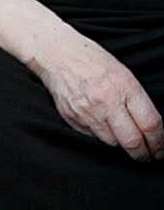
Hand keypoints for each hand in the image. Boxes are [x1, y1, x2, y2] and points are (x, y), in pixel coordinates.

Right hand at [26, 32, 163, 161]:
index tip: (160, 150)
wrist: (56, 54)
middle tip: (147, 156)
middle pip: (131, 141)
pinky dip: (100, 134)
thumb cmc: (92, 60)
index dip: (159, 143)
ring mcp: (87, 111)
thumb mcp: (124, 74)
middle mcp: (106, 101)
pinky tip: (100, 123)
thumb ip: (136, 101)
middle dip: (143, 153)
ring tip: (121, 136)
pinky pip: (92, 136)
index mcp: (124, 87)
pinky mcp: (72, 118)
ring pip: (112, 142)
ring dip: (120, 143)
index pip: (150, 125)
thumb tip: (148, 128)